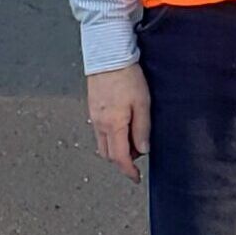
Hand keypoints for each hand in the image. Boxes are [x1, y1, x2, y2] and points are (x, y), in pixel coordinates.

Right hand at [87, 64, 150, 183]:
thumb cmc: (127, 77)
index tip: (136, 178)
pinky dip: (110, 137)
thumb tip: (143, 151)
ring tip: (132, 138)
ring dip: (116, 149)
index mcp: (113, 125)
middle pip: (108, 154)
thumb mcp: (142, 103)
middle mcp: (100, 125)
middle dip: (122, 160)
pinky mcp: (92, 109)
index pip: (119, 157)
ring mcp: (94, 117)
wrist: (107, 55)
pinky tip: (122, 126)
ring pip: (102, 144)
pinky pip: (99, 132)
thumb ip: (142, 129)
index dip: (128, 171)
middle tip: (139, 154)